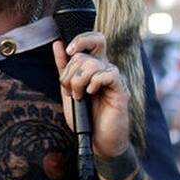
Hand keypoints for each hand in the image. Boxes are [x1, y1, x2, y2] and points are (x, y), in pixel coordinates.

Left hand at [53, 31, 129, 159]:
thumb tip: (57, 43)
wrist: (96, 140)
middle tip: (70, 91)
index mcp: (94, 67)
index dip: (80, 40)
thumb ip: (63, 69)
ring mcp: (114, 79)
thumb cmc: (85, 117)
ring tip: (79, 97)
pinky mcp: (121, 90)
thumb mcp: (68, 90)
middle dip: (69, 74)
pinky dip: (94, 83)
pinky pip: (108, 74)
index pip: (94, 39)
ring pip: (93, 63)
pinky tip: (91, 94)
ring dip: (78, 82)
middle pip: (84, 54)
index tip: (67, 51)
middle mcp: (106, 69)